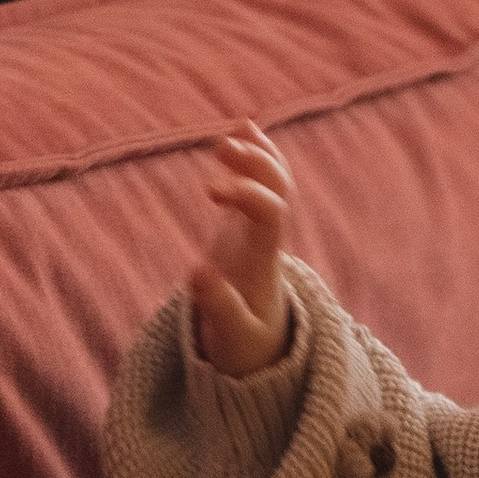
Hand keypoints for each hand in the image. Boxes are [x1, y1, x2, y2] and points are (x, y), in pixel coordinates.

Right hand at [191, 123, 296, 376]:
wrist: (260, 350)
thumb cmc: (247, 348)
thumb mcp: (231, 337)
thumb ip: (219, 307)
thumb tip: (197, 271)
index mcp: (265, 261)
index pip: (270, 214)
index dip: (248, 194)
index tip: (210, 189)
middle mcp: (269, 240)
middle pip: (280, 190)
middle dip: (258, 165)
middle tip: (223, 148)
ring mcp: (261, 231)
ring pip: (276, 183)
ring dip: (261, 154)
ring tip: (237, 129)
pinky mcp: (249, 228)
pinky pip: (263, 184)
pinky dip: (257, 156)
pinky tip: (243, 127)